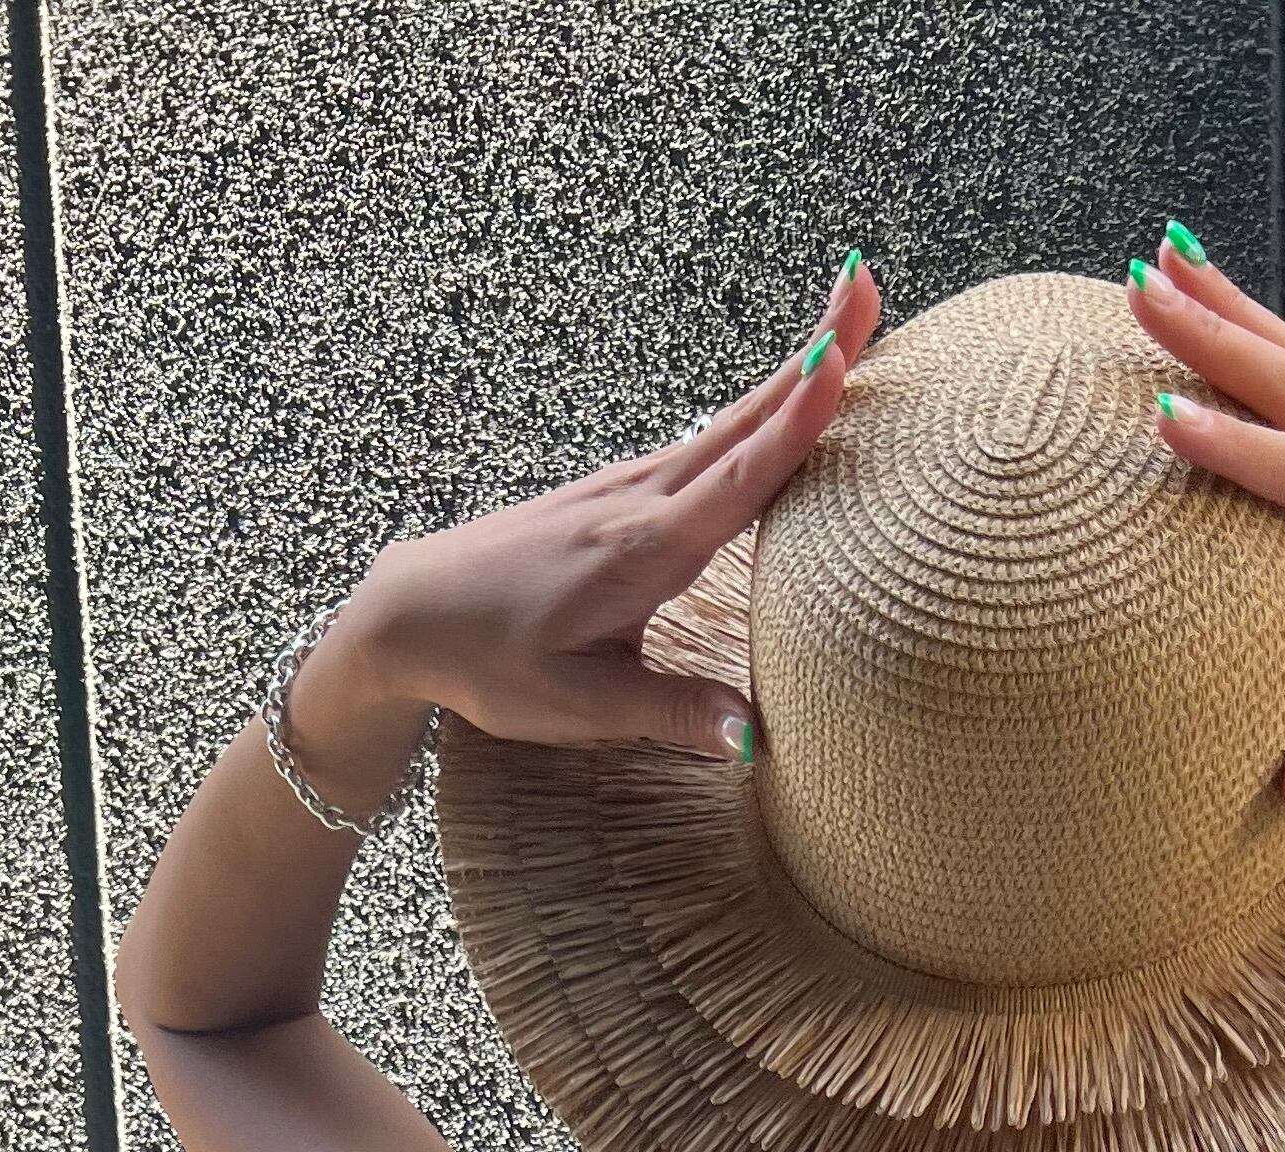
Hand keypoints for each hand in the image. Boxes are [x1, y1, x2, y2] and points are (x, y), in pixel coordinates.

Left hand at [315, 255, 883, 762]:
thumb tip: (754, 736)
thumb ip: (671, 714)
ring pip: (728, 424)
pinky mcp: (619, 493)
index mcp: (644, 552)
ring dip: (792, 373)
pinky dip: (755, 414)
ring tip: (850, 325)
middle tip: (869, 281)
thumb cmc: (492, 663)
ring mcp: (629, 488)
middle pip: (746, 420)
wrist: (414, 615)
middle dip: (812, 350)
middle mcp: (642, 503)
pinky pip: (704, 446)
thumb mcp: (580, 707)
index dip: (796, 419)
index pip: (738, 476)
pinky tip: (781, 402)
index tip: (840, 353)